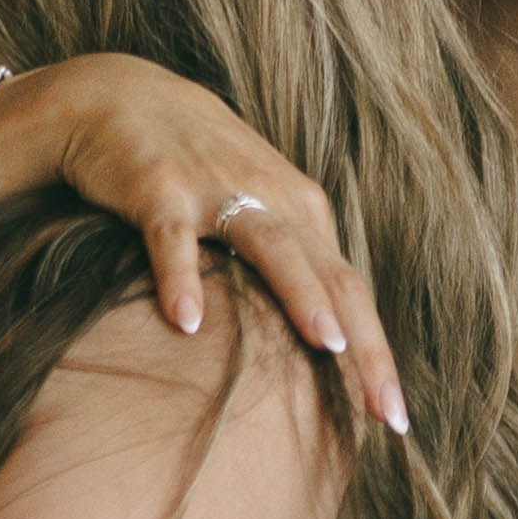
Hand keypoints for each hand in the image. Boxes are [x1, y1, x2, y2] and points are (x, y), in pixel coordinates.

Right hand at [0, 57, 405, 435]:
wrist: (121, 97)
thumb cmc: (200, 168)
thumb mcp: (256, 209)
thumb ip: (288, 265)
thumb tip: (319, 348)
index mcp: (302, 213)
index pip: (351, 291)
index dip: (376, 355)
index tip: (395, 421)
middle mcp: (273, 198)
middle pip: (330, 276)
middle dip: (363, 344)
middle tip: (385, 408)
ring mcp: (218, 188)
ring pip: (271, 245)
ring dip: (300, 293)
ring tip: (327, 345)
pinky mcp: (160, 187)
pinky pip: (172, 238)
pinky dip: (180, 276)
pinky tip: (184, 323)